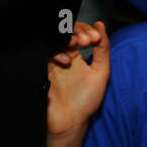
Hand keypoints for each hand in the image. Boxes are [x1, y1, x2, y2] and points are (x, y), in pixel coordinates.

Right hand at [47, 22, 109, 138]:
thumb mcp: (101, 72)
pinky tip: (66, 61)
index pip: (79, 32)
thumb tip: (101, 25)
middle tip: (87, 40)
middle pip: (66, 31)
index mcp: (77, 55)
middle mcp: (63, 55)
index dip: (87, 30)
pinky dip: (56, 52)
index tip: (95, 39)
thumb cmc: (86, 100)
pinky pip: (45, 52)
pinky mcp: (43, 68)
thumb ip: (103, 49)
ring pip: (55, 39)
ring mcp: (52, 62)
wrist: (71, 121)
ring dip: (67, 38)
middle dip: (78, 31)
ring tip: (77, 45)